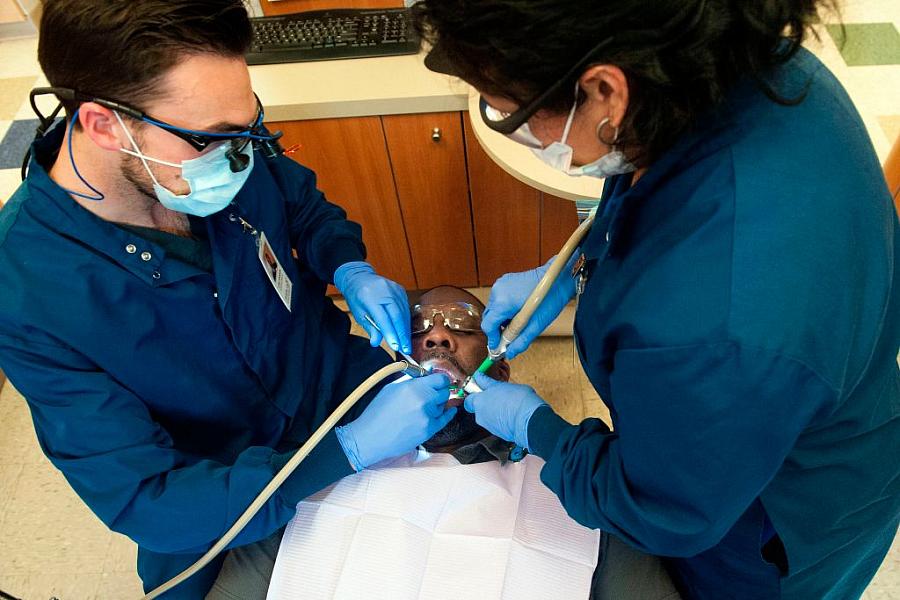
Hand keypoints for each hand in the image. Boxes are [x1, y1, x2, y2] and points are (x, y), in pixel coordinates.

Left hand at [334, 261, 410, 352]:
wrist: (360, 277)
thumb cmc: (357, 296)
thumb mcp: (359, 314)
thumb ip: (370, 328)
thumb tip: (376, 342)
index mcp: (370, 297)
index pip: (383, 318)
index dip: (390, 333)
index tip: (395, 346)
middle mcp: (385, 291)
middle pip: (397, 316)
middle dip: (402, 335)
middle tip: (405, 350)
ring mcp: (394, 289)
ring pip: (404, 313)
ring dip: (405, 330)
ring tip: (406, 344)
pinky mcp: (400, 290)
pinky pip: (405, 308)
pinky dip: (406, 321)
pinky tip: (405, 331)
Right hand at [336, 374, 453, 469]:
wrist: (371, 436)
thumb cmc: (378, 412)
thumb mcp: (392, 388)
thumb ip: (412, 381)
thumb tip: (426, 377)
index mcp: (414, 387)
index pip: (441, 379)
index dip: (441, 380)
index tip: (439, 381)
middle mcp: (424, 401)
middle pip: (444, 392)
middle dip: (439, 392)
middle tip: (432, 393)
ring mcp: (428, 417)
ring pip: (442, 406)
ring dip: (436, 405)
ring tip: (420, 408)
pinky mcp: (429, 430)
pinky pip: (444, 420)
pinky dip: (447, 414)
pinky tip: (450, 411)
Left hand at [463, 373, 547, 449]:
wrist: (530, 420)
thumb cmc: (517, 400)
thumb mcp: (502, 385)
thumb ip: (489, 384)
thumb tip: (480, 377)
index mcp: (479, 401)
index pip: (469, 397)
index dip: (475, 391)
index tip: (482, 387)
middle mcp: (480, 415)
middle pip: (478, 407)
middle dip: (486, 402)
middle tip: (498, 396)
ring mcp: (488, 425)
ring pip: (488, 415)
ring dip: (495, 411)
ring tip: (509, 405)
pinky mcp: (497, 433)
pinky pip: (496, 423)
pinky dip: (501, 419)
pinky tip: (512, 414)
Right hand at [481, 255, 576, 359]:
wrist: (558, 278)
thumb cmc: (551, 298)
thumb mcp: (536, 325)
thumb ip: (520, 341)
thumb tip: (510, 353)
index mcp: (503, 303)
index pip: (488, 326)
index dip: (493, 339)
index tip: (498, 348)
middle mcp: (498, 292)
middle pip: (489, 318)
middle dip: (497, 330)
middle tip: (508, 340)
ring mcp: (500, 285)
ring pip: (494, 309)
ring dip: (501, 319)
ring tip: (517, 324)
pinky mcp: (504, 281)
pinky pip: (498, 300)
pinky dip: (504, 309)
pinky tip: (517, 312)